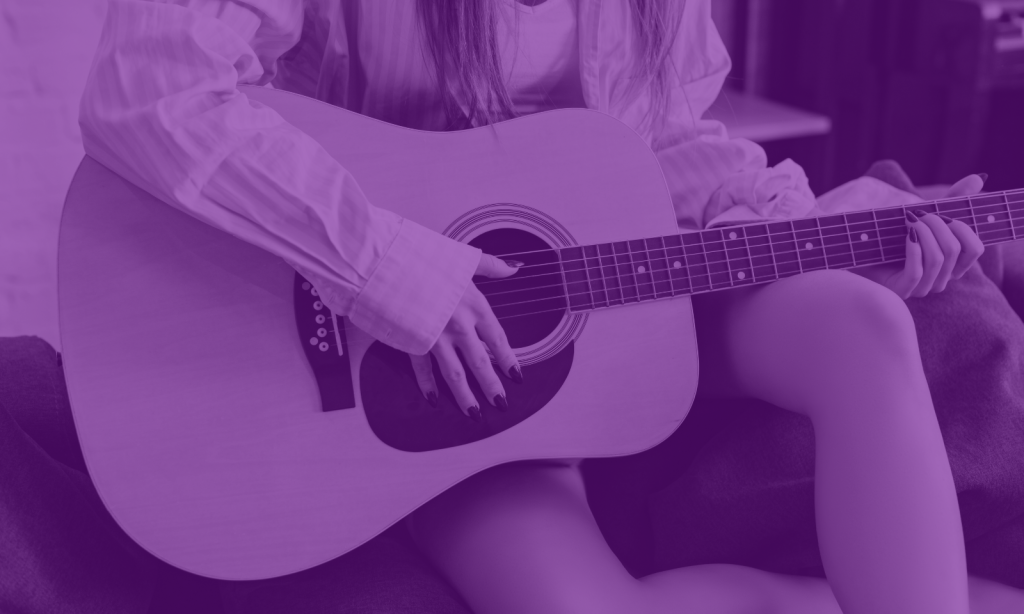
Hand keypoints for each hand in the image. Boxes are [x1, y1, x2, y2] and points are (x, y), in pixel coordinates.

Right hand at [407, 254, 522, 420]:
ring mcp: (436, 336)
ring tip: (474, 413)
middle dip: (492, 385)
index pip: (498, 339)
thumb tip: (514, 267)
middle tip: (501, 403)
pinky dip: (427, 385)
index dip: (508, 359)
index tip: (516, 375)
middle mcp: (460, 325)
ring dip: (465, 395)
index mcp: (475, 305)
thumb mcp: (462, 258)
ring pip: (455, 373)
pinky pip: (422, 368)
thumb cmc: (425, 256)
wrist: (389, 262)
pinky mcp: (413, 341)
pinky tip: (433, 399)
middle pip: (481, 362)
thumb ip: (491, 266)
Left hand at [854, 174, 986, 298]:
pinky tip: (906, 235)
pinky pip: (917, 271)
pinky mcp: (902, 290)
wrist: (860, 251)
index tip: (943, 214)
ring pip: (938, 259)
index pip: (975, 249)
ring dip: (925, 233)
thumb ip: (953, 200)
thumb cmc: (894, 235)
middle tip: (920, 213)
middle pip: (954, 250)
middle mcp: (940, 279)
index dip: (963, 228)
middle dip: (938, 225)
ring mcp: (921, 287)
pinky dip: (914, 248)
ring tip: (910, 220)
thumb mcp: (926, 217)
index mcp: (952, 265)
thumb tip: (979, 177)